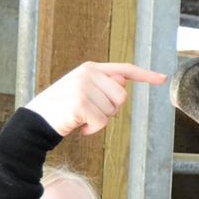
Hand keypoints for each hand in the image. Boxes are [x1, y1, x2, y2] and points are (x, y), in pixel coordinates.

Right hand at [25, 61, 166, 136]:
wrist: (35, 121)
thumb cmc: (62, 109)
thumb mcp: (83, 91)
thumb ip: (103, 86)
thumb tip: (123, 84)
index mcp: (91, 68)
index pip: (125, 69)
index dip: (145, 75)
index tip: (163, 78)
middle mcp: (88, 73)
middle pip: (122, 96)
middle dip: (111, 110)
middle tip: (91, 114)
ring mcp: (83, 86)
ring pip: (112, 111)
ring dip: (100, 121)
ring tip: (81, 119)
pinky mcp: (80, 102)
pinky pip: (102, 122)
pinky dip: (93, 130)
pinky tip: (79, 128)